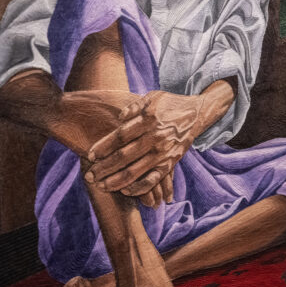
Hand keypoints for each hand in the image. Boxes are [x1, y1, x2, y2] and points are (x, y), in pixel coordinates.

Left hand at [84, 91, 201, 204]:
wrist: (196, 114)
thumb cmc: (169, 104)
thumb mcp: (152, 97)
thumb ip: (133, 106)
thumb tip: (118, 118)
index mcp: (148, 119)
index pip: (120, 136)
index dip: (103, 147)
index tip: (89, 155)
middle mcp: (155, 137)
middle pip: (124, 156)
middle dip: (104, 168)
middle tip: (89, 176)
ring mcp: (163, 152)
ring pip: (135, 171)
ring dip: (116, 181)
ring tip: (101, 186)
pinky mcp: (170, 163)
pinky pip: (153, 180)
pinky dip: (139, 188)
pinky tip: (125, 190)